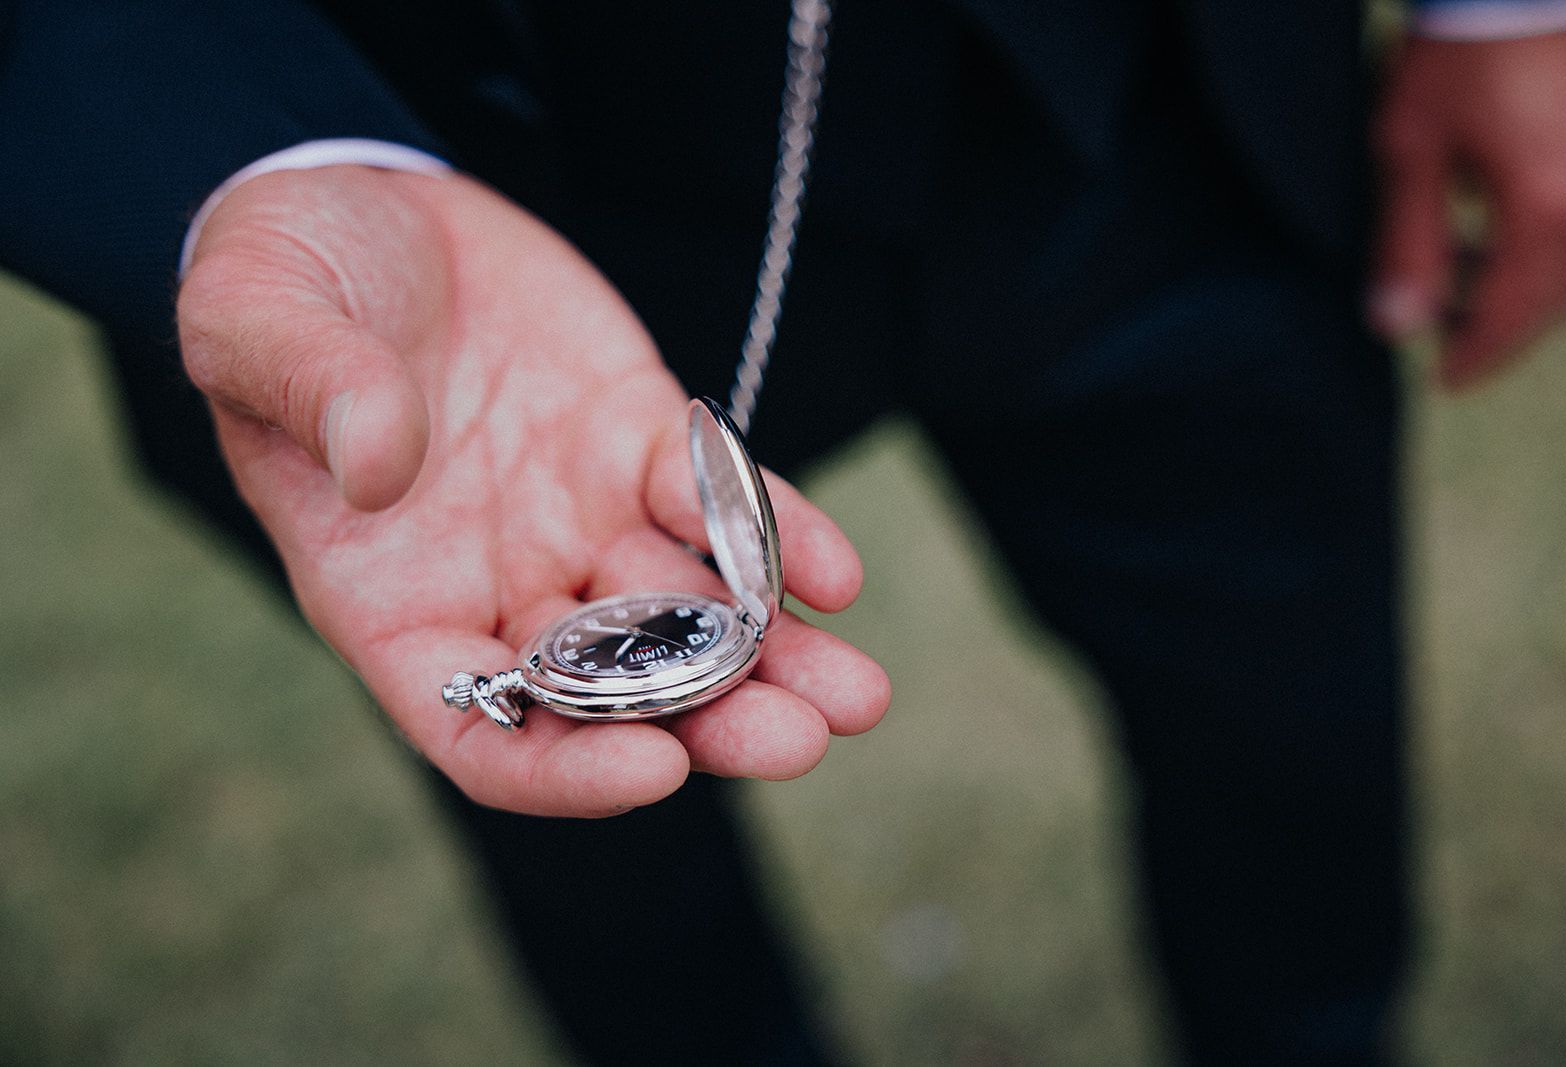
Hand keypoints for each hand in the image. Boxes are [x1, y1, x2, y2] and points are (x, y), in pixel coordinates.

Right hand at [178, 165, 889, 816]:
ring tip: (857, 694)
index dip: (562, 767)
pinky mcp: (640, 441)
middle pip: (610, 691)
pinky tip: (836, 570)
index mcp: (390, 596)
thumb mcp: (255, 318)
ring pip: (685, 615)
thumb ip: (311, 389)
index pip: (476, 727)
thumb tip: (382, 465)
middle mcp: (498, 581)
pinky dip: (777, 537)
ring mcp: (579, 516)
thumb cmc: (280, 280)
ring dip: (772, 657)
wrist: (367, 205)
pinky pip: (717, 503)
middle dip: (706, 721)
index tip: (653, 769)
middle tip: (798, 741)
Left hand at [1370, 28, 1565, 388]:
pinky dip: (1555, 245)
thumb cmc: (1465, 48)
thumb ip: (1407, 243)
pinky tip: (1506, 230)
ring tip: (1465, 276)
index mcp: (1551, 208)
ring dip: (1530, 286)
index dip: (1478, 356)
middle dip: (1503, 327)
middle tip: (1447, 333)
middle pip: (1558, 299)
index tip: (1444, 379)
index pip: (1515, 316)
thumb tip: (1395, 325)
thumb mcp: (1412, 148)